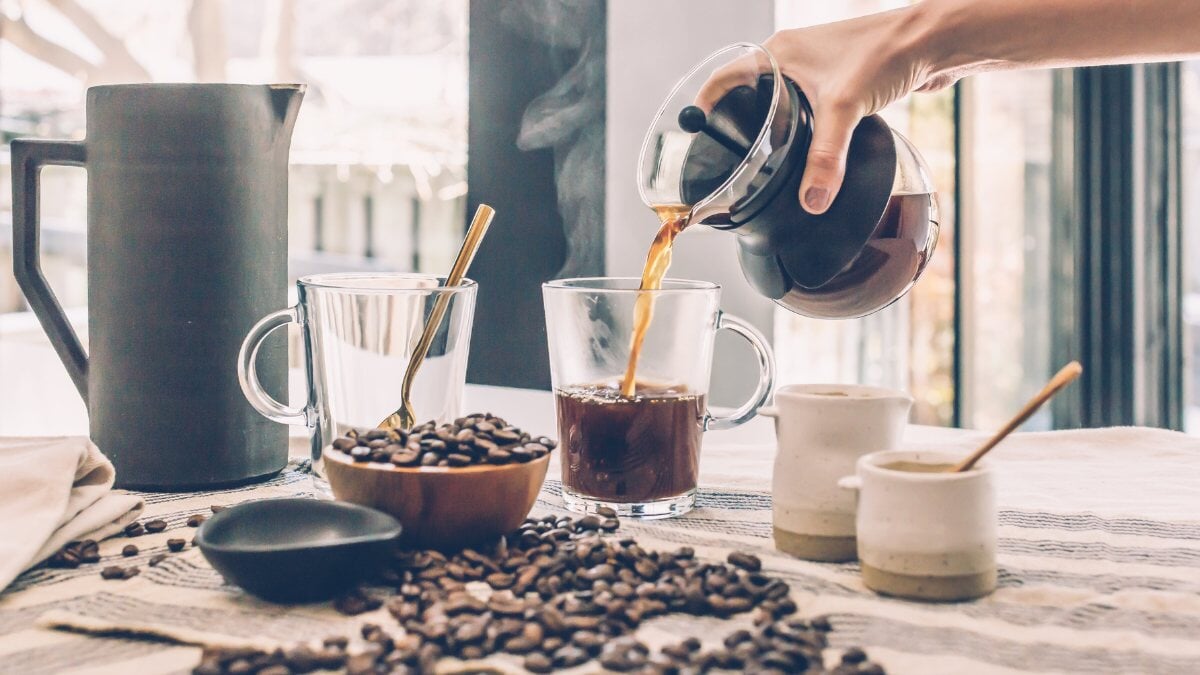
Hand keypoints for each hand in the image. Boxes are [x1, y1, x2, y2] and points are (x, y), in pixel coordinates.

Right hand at [699, 8, 947, 214]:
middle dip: (739, 126)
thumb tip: (811, 202)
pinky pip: (810, 109)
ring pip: (781, 104)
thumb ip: (825, 159)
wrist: (934, 40)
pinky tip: (808, 152)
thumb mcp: (845, 109)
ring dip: (773, 130)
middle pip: (749, 95)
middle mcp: (792, 58)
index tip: (694, 136)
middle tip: (731, 159)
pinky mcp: (841, 82)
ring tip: (764, 162)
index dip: (705, 107)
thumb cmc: (886, 51)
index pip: (724, 80)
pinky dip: (803, 130)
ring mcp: (817, 70)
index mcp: (778, 53)